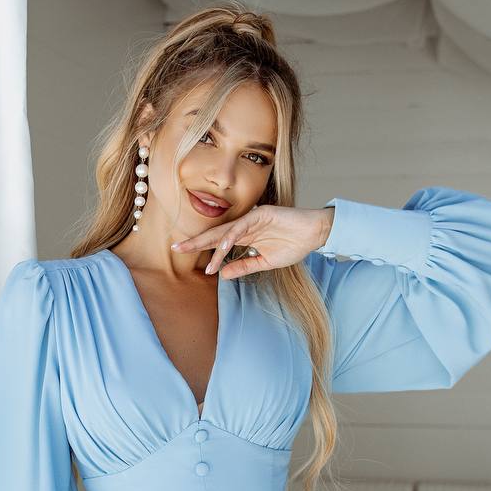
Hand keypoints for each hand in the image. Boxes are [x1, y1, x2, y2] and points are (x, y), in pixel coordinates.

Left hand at [171, 203, 334, 278]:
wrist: (315, 234)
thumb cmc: (293, 245)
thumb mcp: (264, 262)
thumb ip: (244, 267)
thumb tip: (222, 275)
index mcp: (245, 235)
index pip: (218, 241)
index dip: (201, 247)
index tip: (182, 254)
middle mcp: (245, 225)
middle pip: (215, 233)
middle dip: (196, 241)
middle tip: (176, 248)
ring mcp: (252, 218)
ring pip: (225, 230)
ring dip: (209, 243)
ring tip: (193, 252)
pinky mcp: (261, 214)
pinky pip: (241, 227)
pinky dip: (229, 237)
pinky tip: (220, 247)